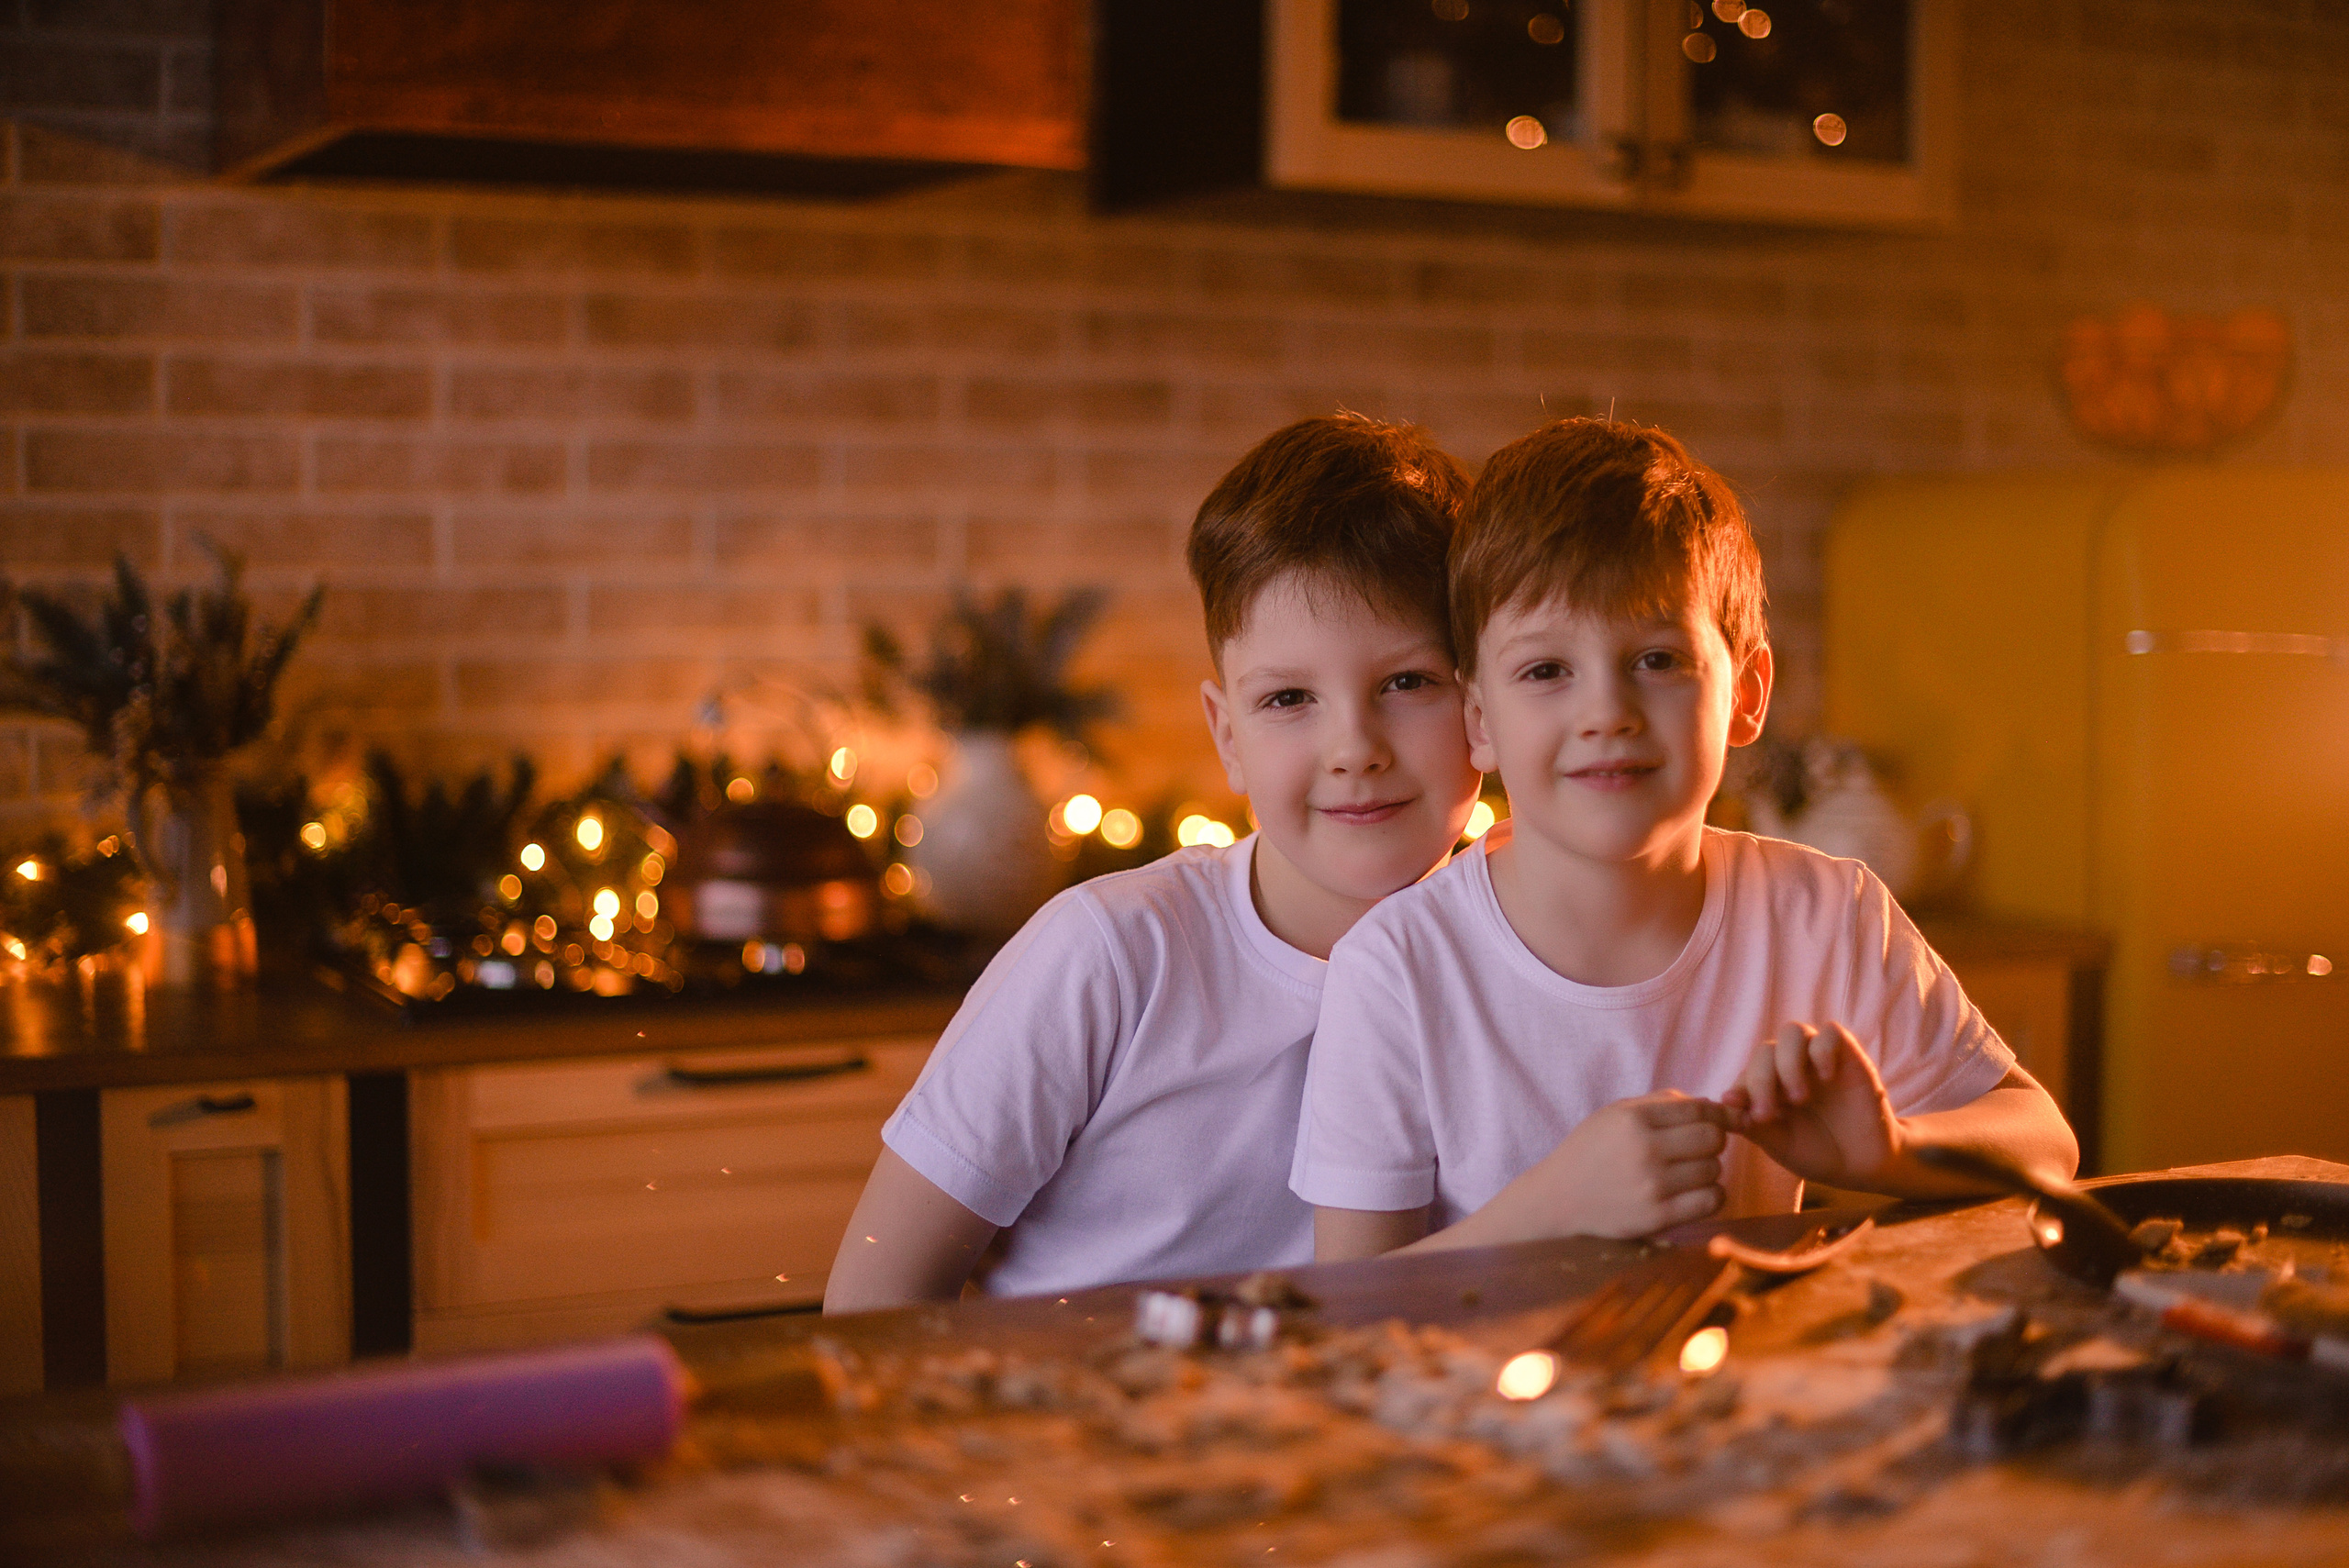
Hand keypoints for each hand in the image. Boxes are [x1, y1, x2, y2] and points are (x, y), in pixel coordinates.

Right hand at [1508, 1091, 1730, 1240]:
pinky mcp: (1657, 1217)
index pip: (1699, 1109)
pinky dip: (1711, 1195)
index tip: (1731, 1119)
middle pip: (1713, 1138)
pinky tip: (1694, 1191)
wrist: (1559, 1197)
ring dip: (1708, 1169)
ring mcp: (1652, 1186)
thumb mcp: (1616, 1114)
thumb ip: (1662, 1103)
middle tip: (1698, 1147)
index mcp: (1634, 1119)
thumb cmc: (1591, 1150)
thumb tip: (1713, 1105)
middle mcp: (1645, 1150)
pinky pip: (1711, 1201)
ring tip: (1687, 1171)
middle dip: (1714, 1140)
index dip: (1722, 1113)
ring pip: (1714, 1169)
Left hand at [1721, 1022, 1901, 1188]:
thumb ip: (1752, 1124)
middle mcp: (1788, 1067)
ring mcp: (1816, 1059)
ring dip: (1788, 1062)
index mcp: (1766, 1086)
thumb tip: (1723, 1103)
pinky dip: (1822, 1049)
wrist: (1862, 1165)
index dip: (1741, 1091)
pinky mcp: (1847, 1055)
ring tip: (1799, 1098)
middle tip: (1769, 1114)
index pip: (1744, 1075)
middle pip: (1764, 1052)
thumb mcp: (1780, 1144)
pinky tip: (1826, 1078)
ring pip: (1792, 1032)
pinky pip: (1830, 1032)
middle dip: (1761, 1082)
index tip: (1745, 1115)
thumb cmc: (1816, 1153)